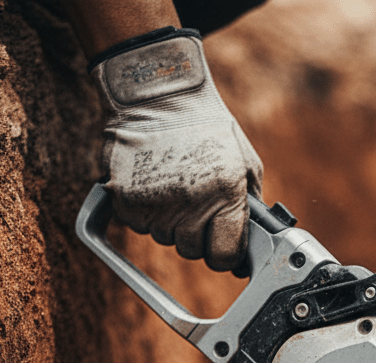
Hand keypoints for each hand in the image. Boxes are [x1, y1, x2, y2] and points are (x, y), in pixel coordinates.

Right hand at [91, 28, 262, 271]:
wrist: (160, 92)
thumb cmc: (209, 127)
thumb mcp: (247, 165)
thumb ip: (250, 208)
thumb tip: (252, 247)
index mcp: (225, 194)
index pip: (224, 257)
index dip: (224, 254)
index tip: (222, 245)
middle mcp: (189, 203)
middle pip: (191, 251)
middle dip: (196, 235)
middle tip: (196, 203)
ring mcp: (154, 203)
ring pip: (164, 238)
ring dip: (170, 222)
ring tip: (174, 185)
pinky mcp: (123, 198)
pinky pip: (138, 224)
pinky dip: (145, 211)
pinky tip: (153, 184)